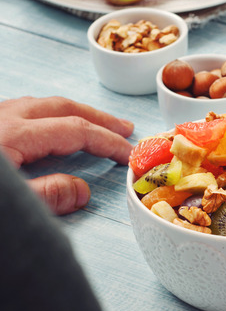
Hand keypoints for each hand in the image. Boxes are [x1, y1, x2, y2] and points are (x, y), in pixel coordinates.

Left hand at [0, 96, 133, 214]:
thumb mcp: (7, 204)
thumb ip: (47, 196)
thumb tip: (82, 192)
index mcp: (13, 134)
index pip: (76, 130)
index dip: (107, 141)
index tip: (127, 154)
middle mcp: (3, 117)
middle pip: (63, 108)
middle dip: (99, 119)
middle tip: (125, 129)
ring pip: (42, 105)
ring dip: (75, 113)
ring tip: (95, 125)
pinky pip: (24, 110)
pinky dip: (50, 116)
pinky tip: (52, 127)